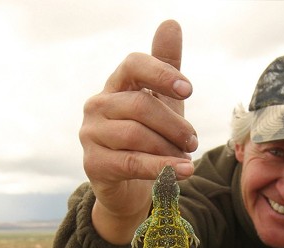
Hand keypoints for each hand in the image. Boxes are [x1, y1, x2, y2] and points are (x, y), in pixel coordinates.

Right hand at [79, 20, 198, 243]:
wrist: (128, 188)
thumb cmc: (147, 138)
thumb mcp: (162, 103)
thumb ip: (166, 66)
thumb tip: (171, 23)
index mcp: (115, 85)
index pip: (133, 65)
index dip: (162, 74)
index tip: (188, 91)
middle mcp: (97, 105)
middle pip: (141, 105)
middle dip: (174, 125)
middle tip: (193, 141)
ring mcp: (91, 135)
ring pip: (137, 135)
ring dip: (169, 149)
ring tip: (187, 160)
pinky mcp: (94, 163)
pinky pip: (133, 162)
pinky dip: (162, 167)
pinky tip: (183, 171)